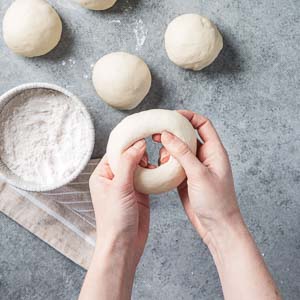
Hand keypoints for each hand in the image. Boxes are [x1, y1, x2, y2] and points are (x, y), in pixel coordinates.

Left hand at [80, 140, 149, 299]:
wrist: (124, 245)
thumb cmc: (114, 220)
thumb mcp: (119, 187)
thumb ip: (128, 163)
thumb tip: (138, 144)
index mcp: (102, 175)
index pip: (114, 152)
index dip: (127, 142)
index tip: (140, 132)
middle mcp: (114, 179)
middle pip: (128, 157)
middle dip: (139, 152)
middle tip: (151, 145)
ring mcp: (127, 186)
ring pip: (139, 166)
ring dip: (147, 162)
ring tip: (156, 159)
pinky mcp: (140, 193)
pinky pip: (147, 178)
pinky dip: (153, 173)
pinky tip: (159, 170)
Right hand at [154, 110, 241, 240]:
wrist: (217, 227)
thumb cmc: (216, 202)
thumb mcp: (199, 174)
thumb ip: (183, 153)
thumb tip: (167, 135)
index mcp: (214, 151)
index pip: (202, 124)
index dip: (188, 116)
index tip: (171, 115)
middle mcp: (204, 157)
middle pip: (187, 136)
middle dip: (172, 133)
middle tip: (156, 134)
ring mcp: (194, 168)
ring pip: (178, 151)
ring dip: (168, 151)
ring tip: (161, 159)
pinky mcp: (186, 178)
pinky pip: (173, 165)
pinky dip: (165, 163)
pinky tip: (159, 166)